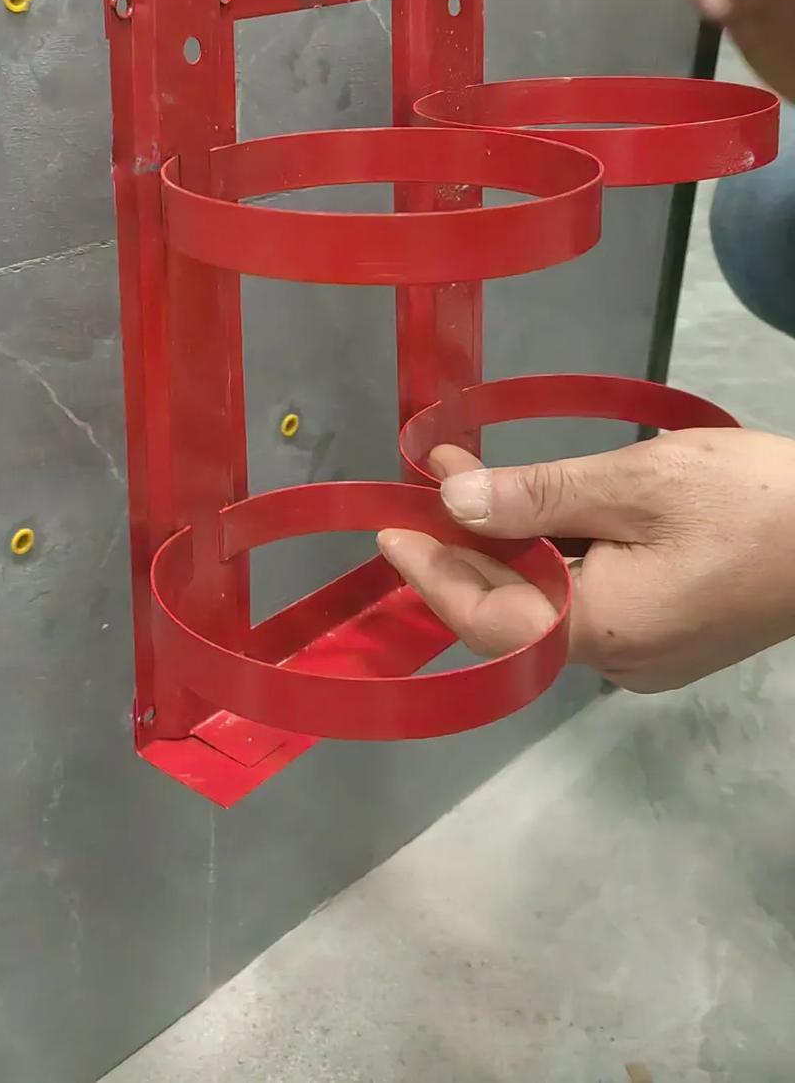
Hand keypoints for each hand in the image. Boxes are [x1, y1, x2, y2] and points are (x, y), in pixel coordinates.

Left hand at [378, 428, 794, 691]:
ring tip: (465, 485)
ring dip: (503, 549)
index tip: (388, 527)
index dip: (431, 572)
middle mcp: (619, 659)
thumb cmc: (753, 502)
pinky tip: (531, 515)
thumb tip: (454, 501)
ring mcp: (647, 653)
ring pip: (547, 607)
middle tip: (424, 486)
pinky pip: (585, 603)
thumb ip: (540, 496)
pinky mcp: (668, 634)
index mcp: (606, 630)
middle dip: (461, 550)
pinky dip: (548, 559)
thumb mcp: (637, 482)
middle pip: (512, 614)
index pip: (486, 616)